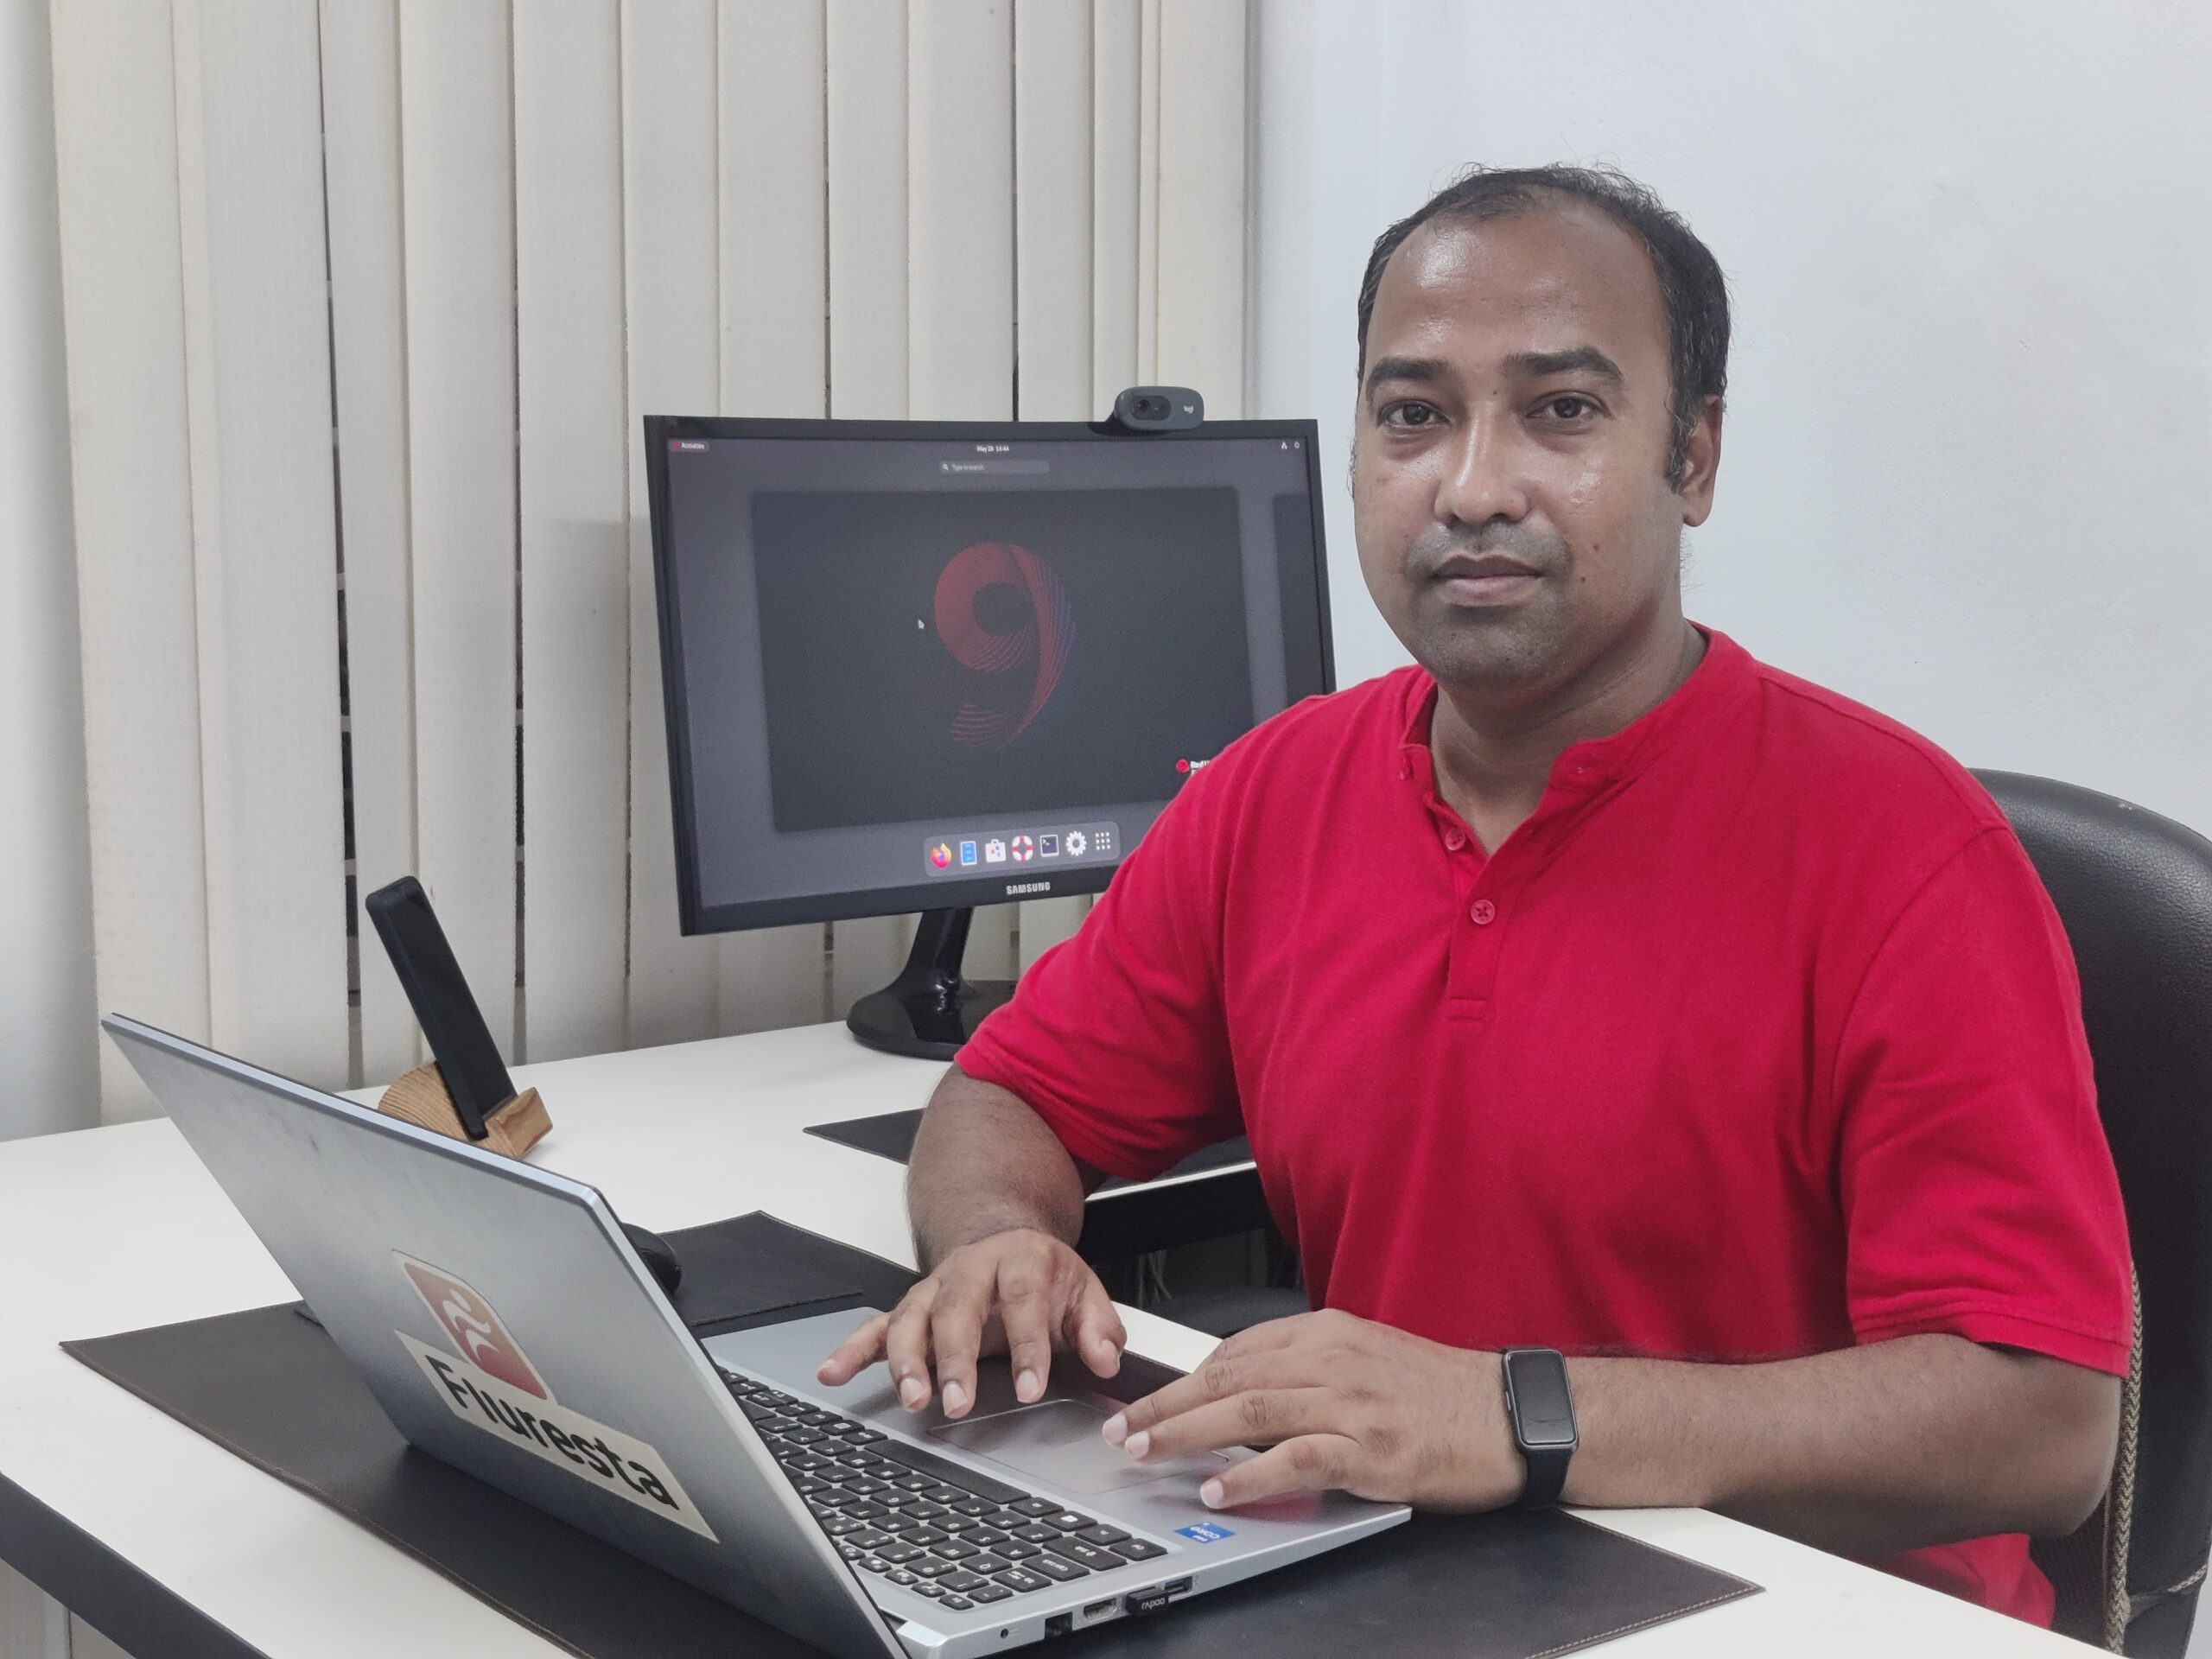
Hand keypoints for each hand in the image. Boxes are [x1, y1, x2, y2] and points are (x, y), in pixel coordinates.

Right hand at [817, 1228, 1124, 1417]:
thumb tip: (1106, 1358)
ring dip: (906, 1361)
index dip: (1027, 1345)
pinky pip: (876, 1328)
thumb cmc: (1042, 1275)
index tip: (1030, 1388)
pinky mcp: (909, 1308)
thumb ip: (1098, 1326)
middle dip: (955, 1358)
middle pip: (957, 1310)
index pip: (1023, 1300)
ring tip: (911, 1397)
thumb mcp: (1084, 1290)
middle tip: (958, 1402)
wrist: (1003, 1238)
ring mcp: (934, 1290)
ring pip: (912, 1320)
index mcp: (1019, 1260)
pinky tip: (833, 1373)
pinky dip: (853, 1350)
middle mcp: (970, 1272)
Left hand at [1101, 1308, 1518, 1509]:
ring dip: (1187, 1433)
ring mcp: (1351, 1401)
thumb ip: (1308, 1370)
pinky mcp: (1371, 1447)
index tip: (1147, 1398)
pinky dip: (1250, 1473)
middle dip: (1166, 1403)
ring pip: (1248, 1409)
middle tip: (1123, 1427)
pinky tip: (1218, 1487)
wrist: (1512, 1415)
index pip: (1236, 1348)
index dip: (1184, 1377)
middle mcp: (1332, 1358)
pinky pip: (1296, 1457)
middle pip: (1228, 1375)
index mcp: (1329, 1331)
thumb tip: (1246, 1393)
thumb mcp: (1367, 1360)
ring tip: (1145, 1453)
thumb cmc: (1443, 1393)